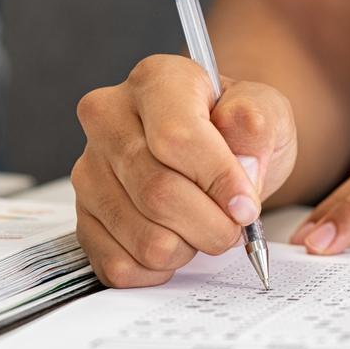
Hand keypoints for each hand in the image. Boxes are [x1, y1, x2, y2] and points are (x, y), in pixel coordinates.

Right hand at [73, 55, 296, 286]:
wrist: (214, 154)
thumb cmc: (236, 132)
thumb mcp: (266, 113)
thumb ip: (258, 127)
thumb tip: (242, 165)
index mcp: (155, 80)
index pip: (175, 138)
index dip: (218, 180)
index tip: (246, 206)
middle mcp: (109, 119)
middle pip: (158, 193)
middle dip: (211, 224)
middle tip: (234, 224)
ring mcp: (89, 170)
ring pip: (144, 237)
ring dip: (189, 247)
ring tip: (202, 226)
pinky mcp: (83, 217)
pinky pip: (121, 265)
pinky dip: (160, 269)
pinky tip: (176, 241)